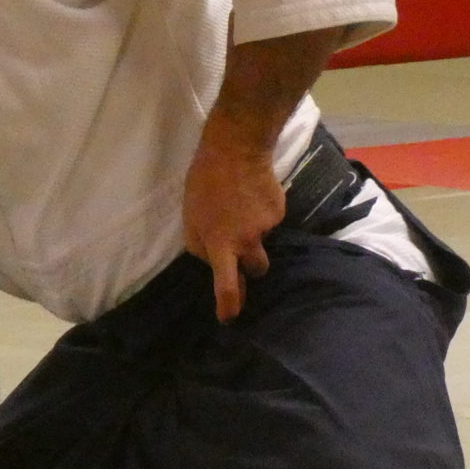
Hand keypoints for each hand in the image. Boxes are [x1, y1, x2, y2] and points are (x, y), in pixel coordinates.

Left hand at [183, 135, 283, 321]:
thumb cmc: (205, 183)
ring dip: (255, 235)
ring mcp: (267, 227)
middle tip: (242, 251)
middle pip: (257, 270)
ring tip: (242, 209)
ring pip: (263, 241)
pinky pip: (271, 221)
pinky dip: (262, 213)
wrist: (237, 149)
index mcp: (220, 244)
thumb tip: (211, 258)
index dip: (230, 306)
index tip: (230, 319)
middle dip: (251, 267)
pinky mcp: (279, 211)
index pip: (227, 285)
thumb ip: (199, 244)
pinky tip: (252, 194)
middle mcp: (247, 240)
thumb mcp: (189, 216)